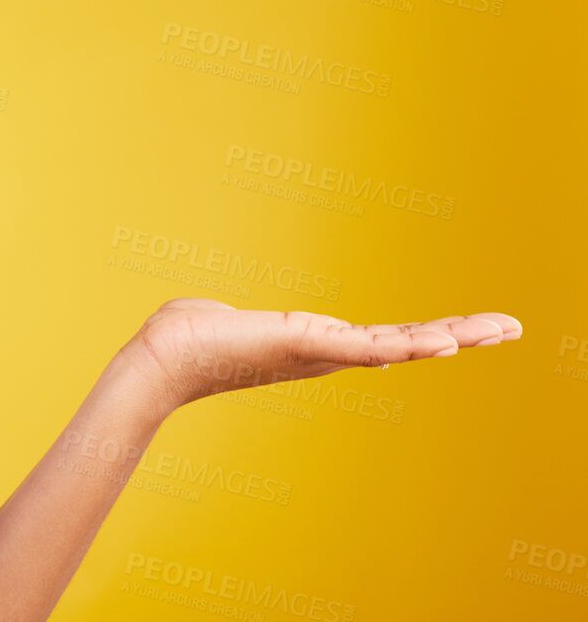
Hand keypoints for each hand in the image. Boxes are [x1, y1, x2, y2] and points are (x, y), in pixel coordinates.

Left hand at [119, 297, 522, 412]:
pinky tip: (446, 342)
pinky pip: (368, 346)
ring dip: (452, 335)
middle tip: (512, 326)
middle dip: (460, 333)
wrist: (163, 356)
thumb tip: (228, 320)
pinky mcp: (307, 343)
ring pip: (399, 344)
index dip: (423, 334)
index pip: (382, 337)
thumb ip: (244, 321)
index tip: (464, 331)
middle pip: (406, 342)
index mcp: (315, 342)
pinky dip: (409, 344)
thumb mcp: (234, 323)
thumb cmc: (188, 337)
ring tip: (497, 329)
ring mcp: (321, 352)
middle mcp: (326, 352)